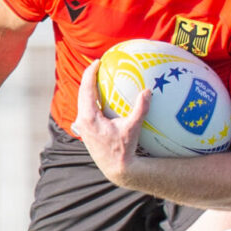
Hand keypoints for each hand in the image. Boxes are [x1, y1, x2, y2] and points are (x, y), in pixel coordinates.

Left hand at [70, 60, 145, 185]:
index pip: (87, 89)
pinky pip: (86, 109)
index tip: (98, 61)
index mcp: (89, 117)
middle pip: (82, 92)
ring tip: (99, 78)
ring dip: (90, 89)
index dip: (91, 72)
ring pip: (83, 101)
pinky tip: (102, 98)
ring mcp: (82, 127)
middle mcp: (82, 121)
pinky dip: (92, 100)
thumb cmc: (123, 150)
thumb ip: (140, 109)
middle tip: (99, 65)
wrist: (115, 169)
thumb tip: (147, 91)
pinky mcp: (85, 131)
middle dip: (89, 77)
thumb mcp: (133, 129)